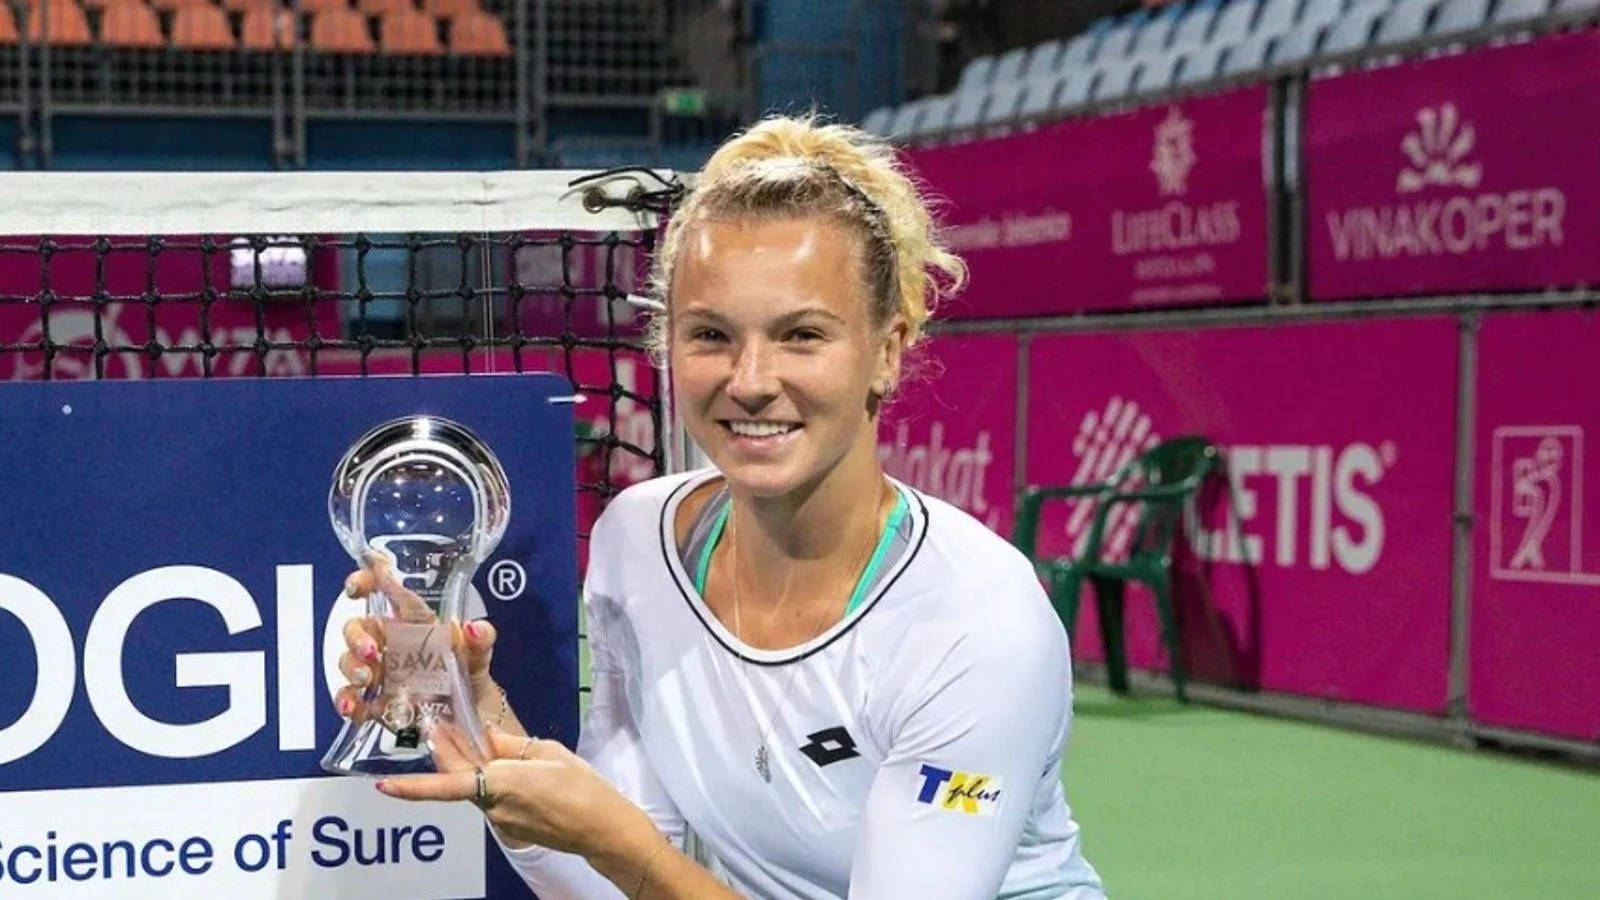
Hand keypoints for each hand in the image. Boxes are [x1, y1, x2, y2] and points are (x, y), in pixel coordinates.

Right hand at [333, 551, 499, 722]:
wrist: (474, 723)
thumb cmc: (470, 680)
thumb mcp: (478, 658)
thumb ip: (481, 641)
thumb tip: (475, 629)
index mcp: (416, 624)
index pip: (387, 593)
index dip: (368, 581)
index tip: (357, 586)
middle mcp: (394, 645)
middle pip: (360, 628)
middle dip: (356, 635)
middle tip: (370, 650)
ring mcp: (383, 674)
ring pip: (350, 661)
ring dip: (351, 667)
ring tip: (366, 679)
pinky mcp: (377, 703)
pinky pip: (353, 698)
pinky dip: (348, 702)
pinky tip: (354, 706)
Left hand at [376, 726, 658, 860]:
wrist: (604, 829)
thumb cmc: (583, 786)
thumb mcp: (549, 753)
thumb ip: (512, 745)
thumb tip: (486, 737)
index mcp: (502, 782)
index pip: (447, 785)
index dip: (412, 787)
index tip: (383, 786)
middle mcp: (494, 805)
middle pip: (456, 779)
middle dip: (444, 754)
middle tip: (435, 723)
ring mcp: (501, 819)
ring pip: (474, 788)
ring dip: (468, 765)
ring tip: (469, 735)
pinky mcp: (511, 826)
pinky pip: (491, 798)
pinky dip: (488, 779)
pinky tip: (503, 764)